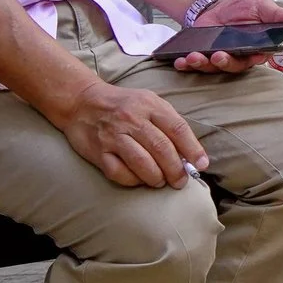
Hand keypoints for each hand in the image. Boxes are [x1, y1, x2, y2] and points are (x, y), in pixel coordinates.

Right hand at [53, 81, 206, 188]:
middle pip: (161, 148)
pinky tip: (138, 180)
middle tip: (180, 182)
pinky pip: (118, 172)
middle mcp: (132, 120)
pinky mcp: (98, 150)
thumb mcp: (149, 102)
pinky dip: (132, 180)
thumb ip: (169, 122)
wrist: (81, 101)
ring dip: (156, 177)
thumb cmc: (124, 105)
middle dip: (175, 170)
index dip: (193, 149)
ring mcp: (113, 135)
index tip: (201, 165)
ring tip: (161, 182)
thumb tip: (190, 153)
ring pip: (142, 162)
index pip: (177, 129)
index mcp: (150, 105)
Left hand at [173, 0, 282, 75]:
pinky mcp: (201, 56)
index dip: (252, 59)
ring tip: (193, 58)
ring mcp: (219, 57)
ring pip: (214, 68)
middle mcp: (239, 56)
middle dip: (224, 63)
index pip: (257, 57)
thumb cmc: (242, 7)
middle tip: (217, 57)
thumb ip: (279, 15)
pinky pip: (195, 65)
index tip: (250, 55)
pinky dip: (186, 65)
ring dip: (203, 65)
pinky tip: (180, 61)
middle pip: (234, 66)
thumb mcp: (262, 6)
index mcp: (257, 48)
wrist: (215, 5)